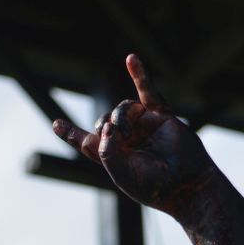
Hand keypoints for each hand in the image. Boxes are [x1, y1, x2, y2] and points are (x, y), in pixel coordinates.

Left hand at [51, 54, 216, 214]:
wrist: (187, 183)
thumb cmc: (154, 185)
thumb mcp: (120, 172)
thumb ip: (105, 149)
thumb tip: (108, 125)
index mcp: (115, 158)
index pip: (87, 143)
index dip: (71, 133)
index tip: (56, 124)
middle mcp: (128, 141)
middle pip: (103, 121)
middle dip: (104, 127)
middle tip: (117, 139)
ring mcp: (144, 126)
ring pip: (121, 109)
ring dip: (119, 118)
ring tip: (127, 134)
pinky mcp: (160, 116)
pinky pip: (148, 91)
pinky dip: (139, 74)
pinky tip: (131, 58)